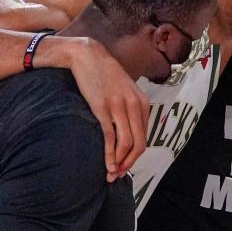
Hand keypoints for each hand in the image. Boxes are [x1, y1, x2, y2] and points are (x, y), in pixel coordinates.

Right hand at [66, 38, 149, 179]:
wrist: (87, 55)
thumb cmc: (104, 74)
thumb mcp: (126, 90)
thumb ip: (131, 108)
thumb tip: (130, 131)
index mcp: (143, 103)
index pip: (144, 137)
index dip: (136, 156)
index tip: (126, 166)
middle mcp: (134, 106)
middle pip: (139, 144)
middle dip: (129, 164)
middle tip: (119, 175)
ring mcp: (119, 107)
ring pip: (127, 144)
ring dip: (120, 163)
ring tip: (111, 173)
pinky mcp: (103, 108)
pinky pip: (110, 138)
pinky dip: (110, 155)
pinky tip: (107, 164)